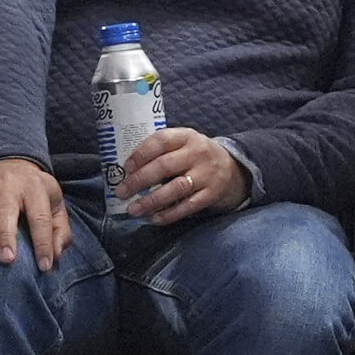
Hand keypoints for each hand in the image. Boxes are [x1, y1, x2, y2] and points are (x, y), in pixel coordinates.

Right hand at [0, 156, 71, 271]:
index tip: (44, 266)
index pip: (40, 219)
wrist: (11, 161)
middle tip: (8, 260)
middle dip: (7, 237)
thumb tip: (56, 256)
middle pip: (8, 212)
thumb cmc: (35, 192)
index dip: (43, 243)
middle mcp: (11, 185)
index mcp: (36, 189)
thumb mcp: (55, 204)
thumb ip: (60, 230)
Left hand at [118, 128, 249, 225]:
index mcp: (186, 136)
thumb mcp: (182, 143)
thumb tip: (124, 170)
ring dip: (151, 201)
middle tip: (121, 192)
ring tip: (133, 209)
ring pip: (175, 189)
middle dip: (139, 180)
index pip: (161, 141)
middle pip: (165, 166)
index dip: (141, 154)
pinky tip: (153, 218)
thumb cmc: (194, 155)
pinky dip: (169, 214)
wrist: (233, 168)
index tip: (125, 168)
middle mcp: (197, 153)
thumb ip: (159, 151)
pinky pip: (188, 206)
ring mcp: (206, 174)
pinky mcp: (212, 194)